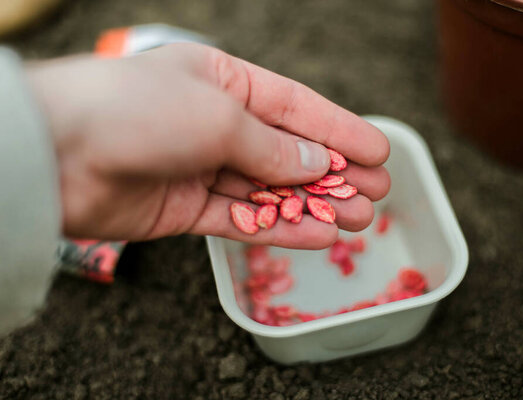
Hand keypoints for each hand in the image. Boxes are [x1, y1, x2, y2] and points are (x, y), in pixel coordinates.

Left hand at [26, 44, 389, 248]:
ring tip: (358, 220)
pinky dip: (279, 227)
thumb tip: (315, 163)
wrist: (56, 154)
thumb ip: (271, 145)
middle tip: (377, 195)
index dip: (341, 130)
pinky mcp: (185, 209)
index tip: (380, 152)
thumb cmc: (136, 110)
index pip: (296, 107)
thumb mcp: (218, 114)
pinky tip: (317, 235)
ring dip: (314, 205)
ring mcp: (201, 167)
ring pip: (270, 190)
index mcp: (222, 81)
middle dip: (334, 174)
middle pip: (288, 152)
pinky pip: (243, 218)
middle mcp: (214, 122)